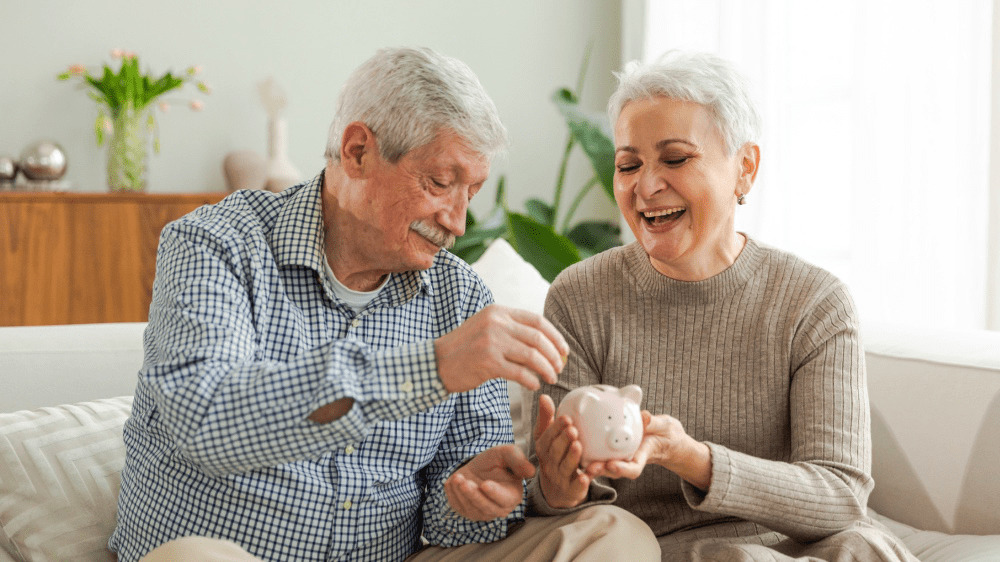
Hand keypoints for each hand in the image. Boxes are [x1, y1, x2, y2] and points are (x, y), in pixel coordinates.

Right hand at [434, 304, 568, 392]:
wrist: (436, 363)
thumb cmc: (465, 349)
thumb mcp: (486, 327)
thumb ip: (510, 328)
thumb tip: (545, 341)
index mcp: (498, 312)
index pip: (537, 320)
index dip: (555, 336)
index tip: (564, 350)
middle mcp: (496, 323)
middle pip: (538, 338)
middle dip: (555, 355)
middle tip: (560, 367)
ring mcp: (491, 342)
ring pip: (532, 356)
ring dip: (547, 369)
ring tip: (551, 378)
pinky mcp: (488, 363)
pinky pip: (519, 373)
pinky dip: (532, 380)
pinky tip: (534, 385)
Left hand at [444, 444, 534, 520]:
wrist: (478, 466)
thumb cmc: (496, 460)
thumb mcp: (507, 453)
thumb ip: (518, 460)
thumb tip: (531, 472)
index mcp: (513, 495)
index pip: (504, 500)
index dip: (494, 493)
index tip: (484, 484)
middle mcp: (499, 509)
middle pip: (486, 508)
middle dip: (473, 495)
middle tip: (464, 481)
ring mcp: (482, 513)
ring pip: (471, 509)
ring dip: (461, 493)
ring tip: (458, 477)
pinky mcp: (467, 511)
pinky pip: (458, 507)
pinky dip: (453, 494)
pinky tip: (453, 481)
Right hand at [533, 394, 590, 507]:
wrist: (556, 489)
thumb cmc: (553, 456)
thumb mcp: (547, 437)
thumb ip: (547, 418)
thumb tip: (544, 396)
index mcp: (543, 449)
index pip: (547, 438)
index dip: (556, 428)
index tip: (566, 418)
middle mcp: (549, 463)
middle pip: (555, 452)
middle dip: (563, 441)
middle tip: (573, 430)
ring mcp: (559, 478)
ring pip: (565, 468)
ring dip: (572, 457)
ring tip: (579, 446)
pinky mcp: (571, 490)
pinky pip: (576, 486)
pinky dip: (582, 481)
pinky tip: (590, 473)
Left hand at [588, 411, 712, 490]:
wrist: (664, 438)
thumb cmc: (665, 432)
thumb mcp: (665, 426)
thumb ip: (654, 423)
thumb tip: (645, 416)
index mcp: (642, 456)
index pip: (633, 469)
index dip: (622, 469)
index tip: (612, 465)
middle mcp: (628, 460)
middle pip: (613, 470)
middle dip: (600, 470)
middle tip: (589, 467)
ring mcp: (620, 457)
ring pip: (603, 464)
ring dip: (590, 462)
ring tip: (577, 456)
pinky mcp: (611, 451)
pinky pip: (598, 452)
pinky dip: (587, 449)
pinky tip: (574, 441)